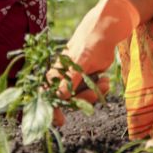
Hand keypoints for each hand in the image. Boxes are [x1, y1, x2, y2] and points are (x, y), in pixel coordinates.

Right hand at [48, 0, 139, 125]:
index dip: (51, 110)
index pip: (46, 95)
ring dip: (92, 94)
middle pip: (66, 100)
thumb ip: (68, 81)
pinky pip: (89, 90)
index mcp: (56, 72)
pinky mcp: (85, 77)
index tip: (60, 122)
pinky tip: (106, 81)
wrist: (105, 30)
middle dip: (81, 101)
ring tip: (105, 83)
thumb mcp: (81, 63)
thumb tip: (58, 97)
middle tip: (93, 96)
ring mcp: (74, 77)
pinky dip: (98, 89)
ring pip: (79, 96)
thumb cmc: (91, 43)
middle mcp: (62, 76)